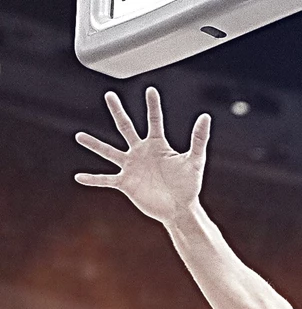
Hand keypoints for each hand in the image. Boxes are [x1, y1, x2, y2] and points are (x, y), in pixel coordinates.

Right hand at [75, 87, 210, 225]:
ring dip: (94, 144)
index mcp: (158, 145)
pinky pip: (106, 179)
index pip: (154, 121)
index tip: (151, 90)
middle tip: (110, 95)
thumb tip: (206, 117)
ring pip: (109, 152)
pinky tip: (79, 177)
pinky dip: (93, 179)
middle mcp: (141, 152)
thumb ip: (198, 139)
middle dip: (118, 111)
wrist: (180, 209)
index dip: (153, 106)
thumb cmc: (188, 186)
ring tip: (79, 136)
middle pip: (126, 127)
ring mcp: (132, 167)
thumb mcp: (194, 161)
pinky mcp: (126, 183)